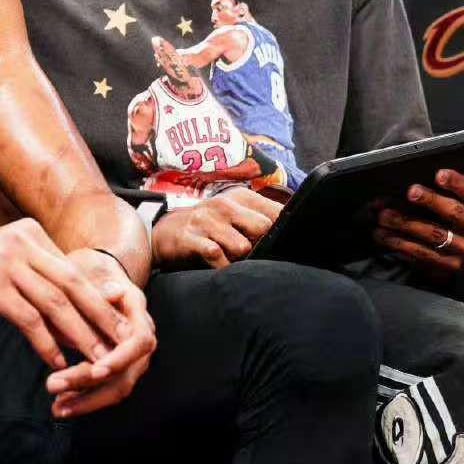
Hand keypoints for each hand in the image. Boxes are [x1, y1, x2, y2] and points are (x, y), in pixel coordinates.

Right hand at [0, 220, 129, 376]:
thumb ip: (37, 284)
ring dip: (80, 336)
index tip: (117, 326)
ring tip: (97, 360)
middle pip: (72, 284)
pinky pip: (30, 320)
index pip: (73, 271)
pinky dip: (47, 345)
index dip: (97, 301)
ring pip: (56, 304)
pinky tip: (57, 364)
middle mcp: (21, 241)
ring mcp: (6, 262)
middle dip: (100, 317)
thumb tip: (76, 318)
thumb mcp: (3, 271)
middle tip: (121, 345)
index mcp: (29, 233)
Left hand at [44, 249, 156, 418]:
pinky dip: (84, 397)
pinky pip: (105, 388)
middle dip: (90, 384)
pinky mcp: (115, 365)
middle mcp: (139, 335)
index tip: (96, 370)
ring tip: (56, 406)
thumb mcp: (89, 269)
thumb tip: (108, 295)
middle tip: (53, 385)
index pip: (139, 342)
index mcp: (136, 309)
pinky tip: (61, 404)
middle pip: (126, 372)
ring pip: (117, 387)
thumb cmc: (88, 269)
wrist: (93, 271)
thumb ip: (96, 285)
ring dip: (86, 399)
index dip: (120, 358)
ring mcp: (129, 354)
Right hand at [151, 186, 280, 269]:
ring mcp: (206, 220)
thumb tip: (296, 232)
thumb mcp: (236, 214)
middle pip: (263, 228)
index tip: (280, 242)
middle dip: (261, 245)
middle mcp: (223, 205)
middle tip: (253, 254)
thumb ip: (263, 219)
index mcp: (241, 196)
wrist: (167, 232)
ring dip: (240, 259)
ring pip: (241, 247)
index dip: (283, 230)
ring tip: (233, 260)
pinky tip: (219, 266)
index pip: (277, 212)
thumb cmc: (211, 226)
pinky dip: (222, 266)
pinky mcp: (190, 238)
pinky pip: (216, 256)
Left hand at [373, 168, 463, 279]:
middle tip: (411, 192)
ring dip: (407, 226)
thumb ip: (461, 195)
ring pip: (435, 237)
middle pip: (455, 214)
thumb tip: (433, 177)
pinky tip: (388, 238)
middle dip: (431, 201)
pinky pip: (426, 257)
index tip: (440, 175)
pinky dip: (405, 247)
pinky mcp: (452, 267)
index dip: (458, 184)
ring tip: (384, 217)